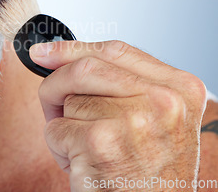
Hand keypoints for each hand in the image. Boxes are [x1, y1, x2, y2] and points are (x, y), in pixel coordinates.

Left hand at [29, 40, 206, 191]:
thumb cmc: (147, 172)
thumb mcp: (153, 119)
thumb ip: (120, 84)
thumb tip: (54, 55)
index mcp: (180, 89)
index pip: (115, 50)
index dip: (71, 49)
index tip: (44, 52)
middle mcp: (163, 101)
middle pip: (85, 68)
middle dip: (57, 84)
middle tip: (52, 104)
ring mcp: (133, 120)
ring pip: (68, 101)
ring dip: (65, 126)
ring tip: (91, 150)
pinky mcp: (101, 142)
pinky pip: (56, 129)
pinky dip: (59, 148)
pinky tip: (86, 164)